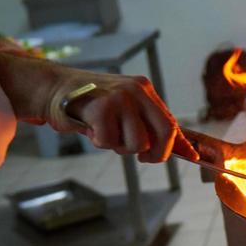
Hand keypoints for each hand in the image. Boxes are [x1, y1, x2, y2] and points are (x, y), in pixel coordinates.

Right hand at [58, 73, 181, 163]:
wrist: (52, 88)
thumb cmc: (89, 104)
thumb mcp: (123, 109)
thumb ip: (147, 124)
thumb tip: (178, 146)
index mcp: (144, 90)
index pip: (171, 121)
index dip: (180, 144)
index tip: (193, 157)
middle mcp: (136, 91)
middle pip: (164, 133)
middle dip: (155, 154)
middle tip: (141, 156)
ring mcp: (119, 98)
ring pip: (137, 143)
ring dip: (119, 147)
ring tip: (104, 132)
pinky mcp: (101, 107)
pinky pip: (109, 142)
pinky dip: (99, 142)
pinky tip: (90, 128)